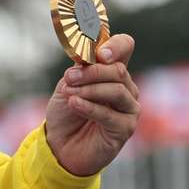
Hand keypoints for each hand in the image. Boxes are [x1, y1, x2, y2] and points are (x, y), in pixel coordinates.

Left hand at [45, 34, 139, 175]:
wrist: (59, 143)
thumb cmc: (66, 111)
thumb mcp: (68, 84)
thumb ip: (80, 69)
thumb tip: (89, 56)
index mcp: (112, 71)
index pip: (125, 46)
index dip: (116, 45)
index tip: (98, 53)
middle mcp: (126, 87)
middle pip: (118, 70)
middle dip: (91, 72)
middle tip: (69, 77)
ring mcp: (129, 109)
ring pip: (117, 90)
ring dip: (89, 90)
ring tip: (69, 94)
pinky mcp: (126, 129)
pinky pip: (111, 114)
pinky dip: (90, 107)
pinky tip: (75, 104)